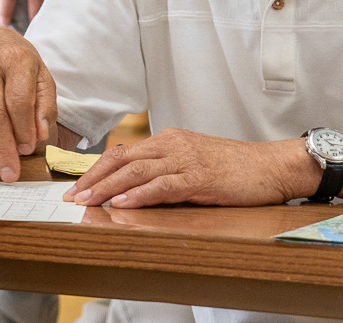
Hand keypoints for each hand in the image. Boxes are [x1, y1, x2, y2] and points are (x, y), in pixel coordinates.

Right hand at [0, 27, 54, 181]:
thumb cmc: (18, 63)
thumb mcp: (41, 77)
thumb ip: (44, 107)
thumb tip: (38, 135)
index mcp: (14, 57)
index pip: (18, 103)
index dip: (24, 131)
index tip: (27, 149)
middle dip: (4, 149)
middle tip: (10, 173)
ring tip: (4, 141)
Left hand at [65, 130, 308, 208]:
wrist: (271, 166)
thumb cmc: (234, 167)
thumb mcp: (193, 160)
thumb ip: (165, 168)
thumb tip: (132, 185)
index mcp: (168, 139)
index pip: (122, 152)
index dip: (96, 169)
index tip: (77, 185)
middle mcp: (172, 144)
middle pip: (122, 160)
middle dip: (93, 178)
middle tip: (72, 196)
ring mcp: (186, 160)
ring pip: (137, 171)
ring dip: (108, 187)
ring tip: (88, 201)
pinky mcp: (200, 178)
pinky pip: (163, 185)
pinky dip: (139, 194)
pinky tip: (122, 203)